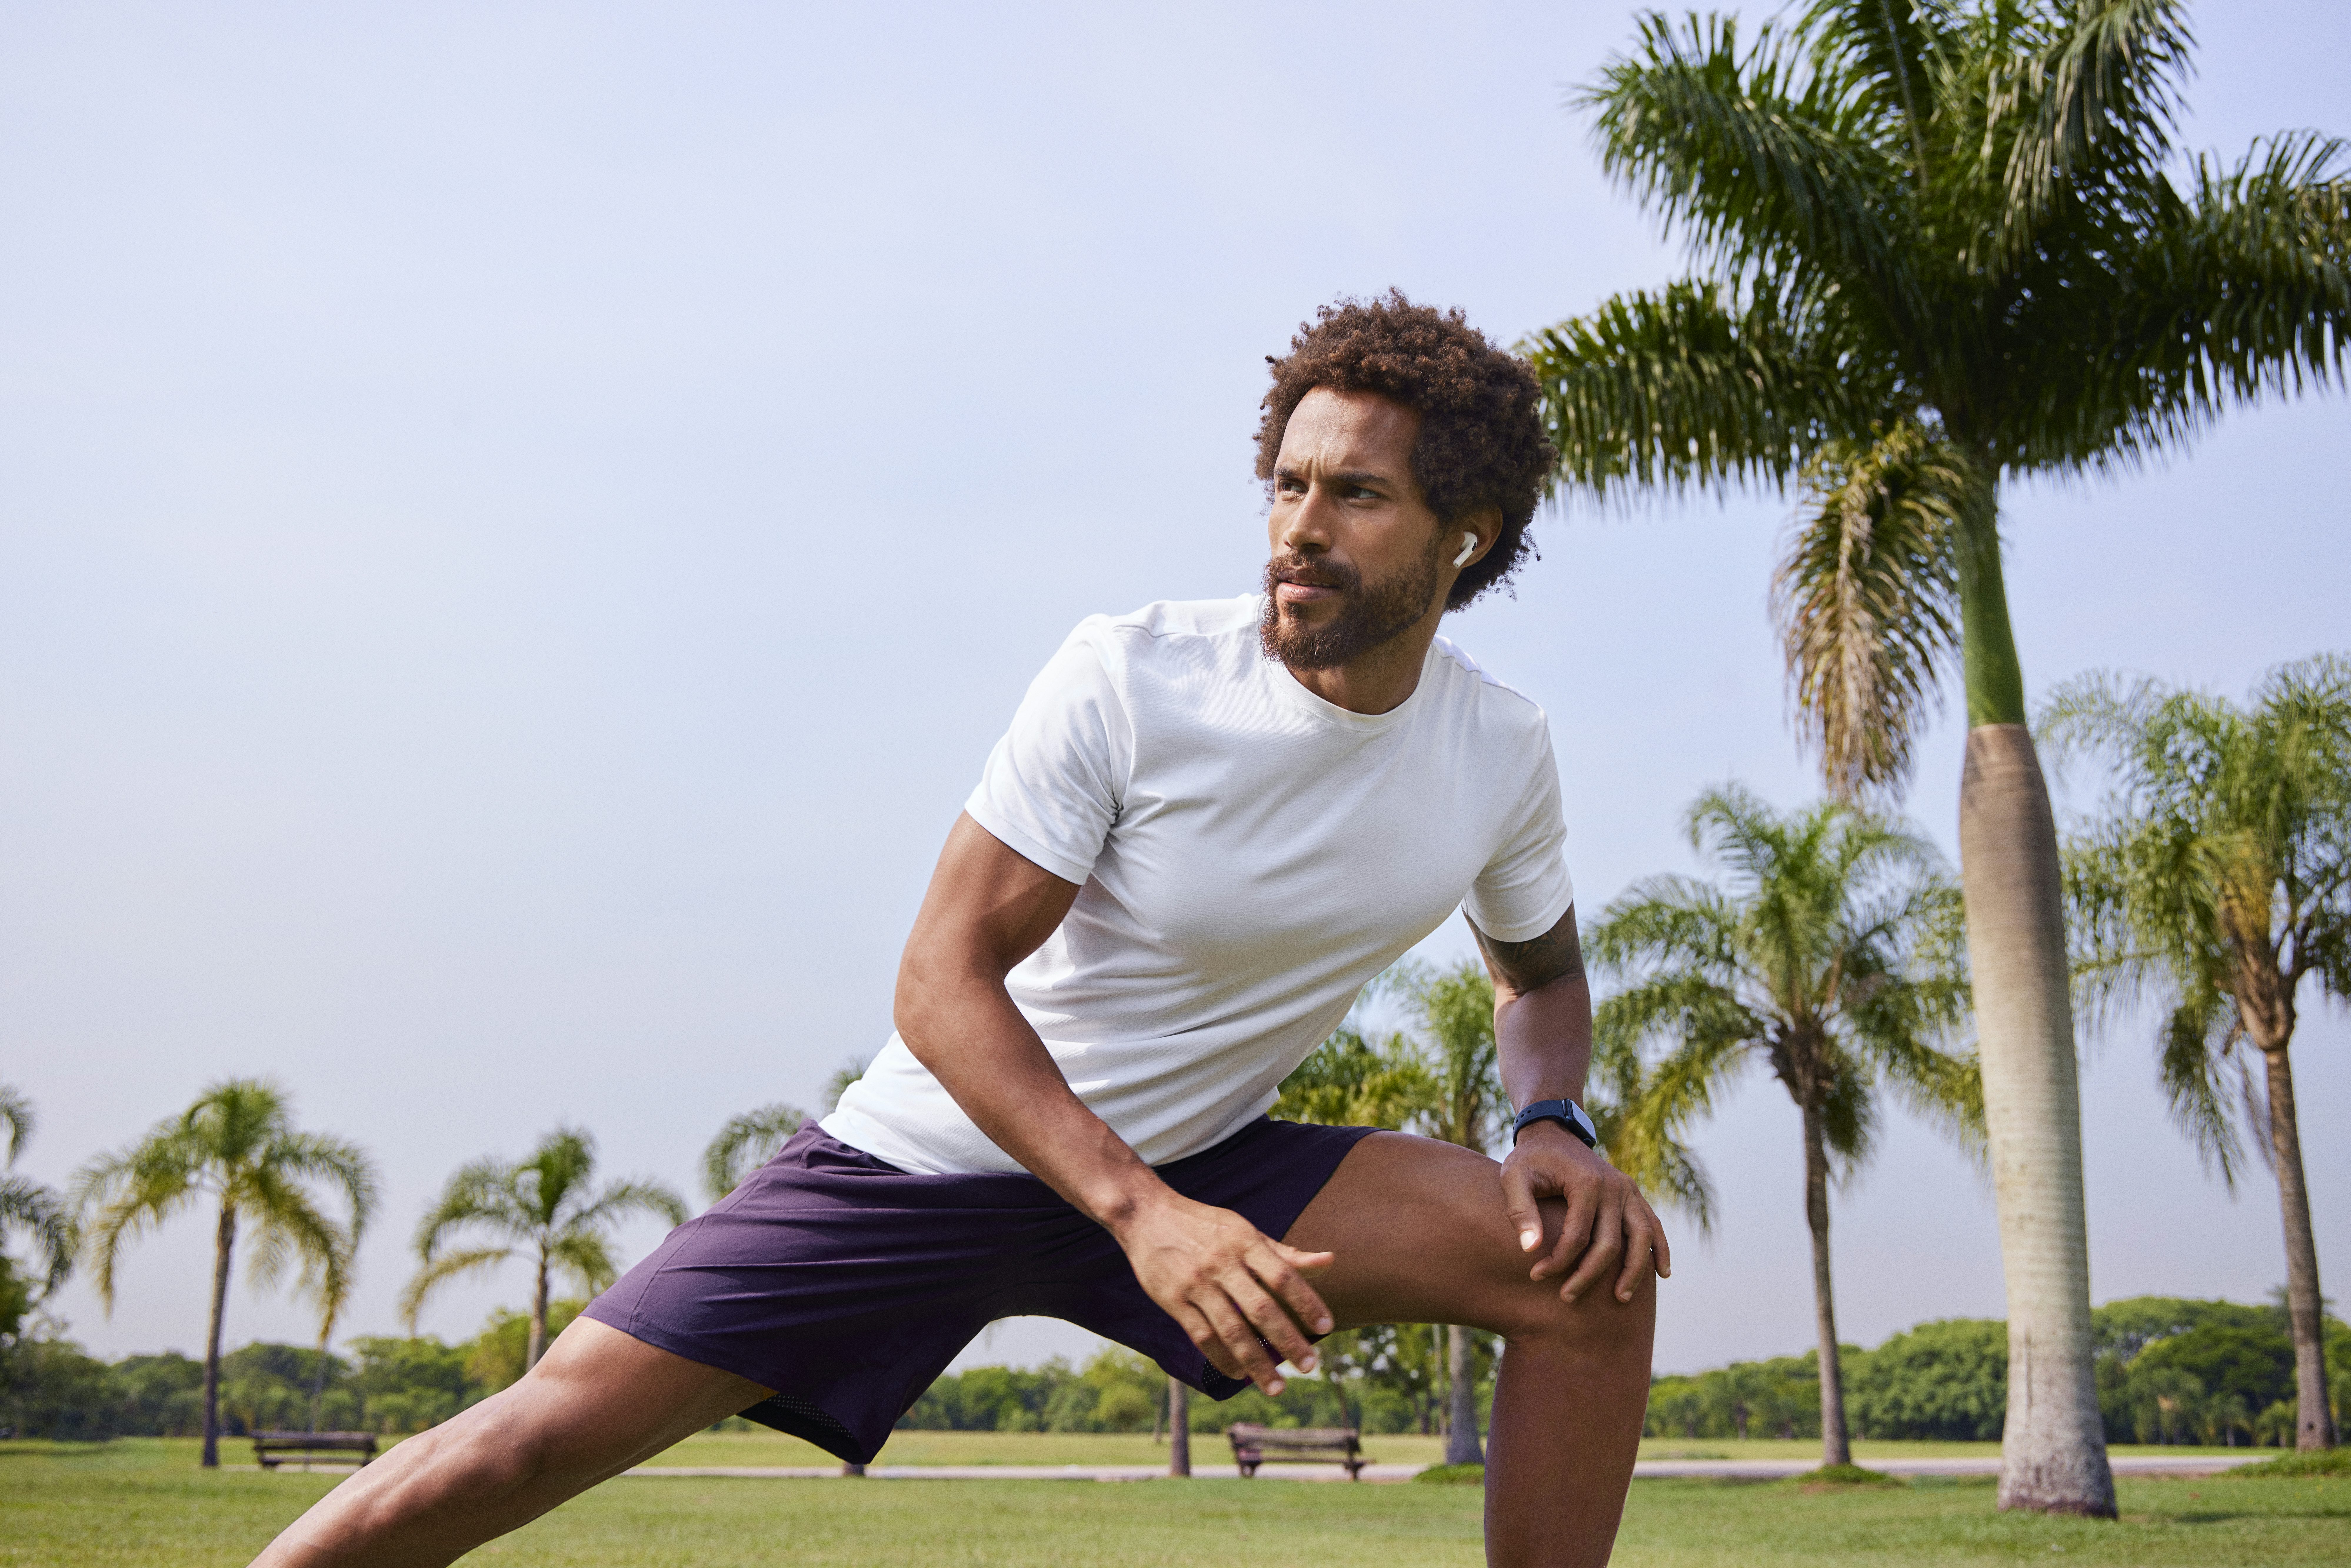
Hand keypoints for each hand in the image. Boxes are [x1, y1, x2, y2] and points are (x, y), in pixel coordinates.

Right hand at [1112, 1191, 1333, 1395]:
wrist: (1145, 1214)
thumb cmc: (1203, 1224)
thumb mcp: (1244, 1229)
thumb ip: (1284, 1252)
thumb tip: (1329, 1261)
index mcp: (1243, 1241)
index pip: (1283, 1275)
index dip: (1307, 1302)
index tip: (1326, 1328)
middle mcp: (1221, 1263)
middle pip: (1261, 1309)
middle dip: (1288, 1341)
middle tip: (1310, 1366)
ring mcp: (1196, 1283)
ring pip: (1231, 1330)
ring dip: (1257, 1362)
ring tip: (1277, 1386)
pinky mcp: (1173, 1301)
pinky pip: (1202, 1337)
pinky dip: (1222, 1359)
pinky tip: (1239, 1374)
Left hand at [1501, 1121, 1670, 1303]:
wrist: (1552, 1134)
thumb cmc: (1530, 1160)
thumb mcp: (1513, 1177)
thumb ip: (1520, 1211)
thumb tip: (1530, 1250)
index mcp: (1586, 1183)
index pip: (1578, 1236)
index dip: (1558, 1261)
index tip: (1536, 1275)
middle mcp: (1614, 1186)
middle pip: (1610, 1243)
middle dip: (1589, 1275)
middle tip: (1567, 1297)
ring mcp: (1628, 1190)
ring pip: (1642, 1238)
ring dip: (1634, 1271)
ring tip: (1621, 1299)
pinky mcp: (1633, 1194)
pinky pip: (1653, 1224)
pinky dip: (1661, 1249)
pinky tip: (1662, 1273)